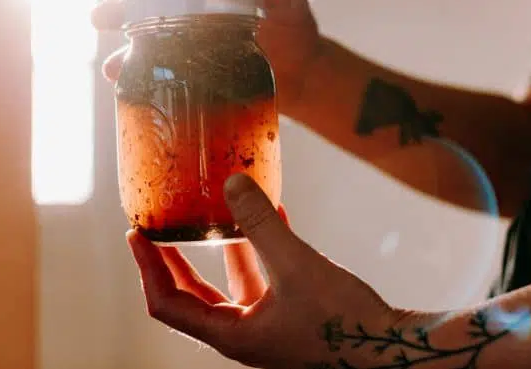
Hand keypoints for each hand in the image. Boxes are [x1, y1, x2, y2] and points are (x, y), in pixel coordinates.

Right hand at [91, 0, 321, 111]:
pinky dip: (146, 85)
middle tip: (96, 17)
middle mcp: (194, 23)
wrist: (303, 77)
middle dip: (122, 14)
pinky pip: (166, 80)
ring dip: (127, 58)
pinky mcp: (197, 81)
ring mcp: (193, 53)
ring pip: (151, 51)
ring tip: (110, 69)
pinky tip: (132, 94)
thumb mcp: (295, 10)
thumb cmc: (298, 32)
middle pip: (150, 14)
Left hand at [126, 174, 407, 368]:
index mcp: (233, 335)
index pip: (168, 304)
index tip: (137, 234)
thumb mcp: (296, 267)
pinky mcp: (291, 311)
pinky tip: (271, 212)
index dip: (148, 268)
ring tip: (213, 207)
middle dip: (174, 258)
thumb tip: (230, 182)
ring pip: (230, 282)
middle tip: (159, 224)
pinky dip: (259, 247)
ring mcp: (268, 323)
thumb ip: (260, 225)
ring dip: (222, 246)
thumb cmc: (344, 322)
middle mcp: (244, 332)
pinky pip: (264, 275)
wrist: (393, 348)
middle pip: (191, 295)